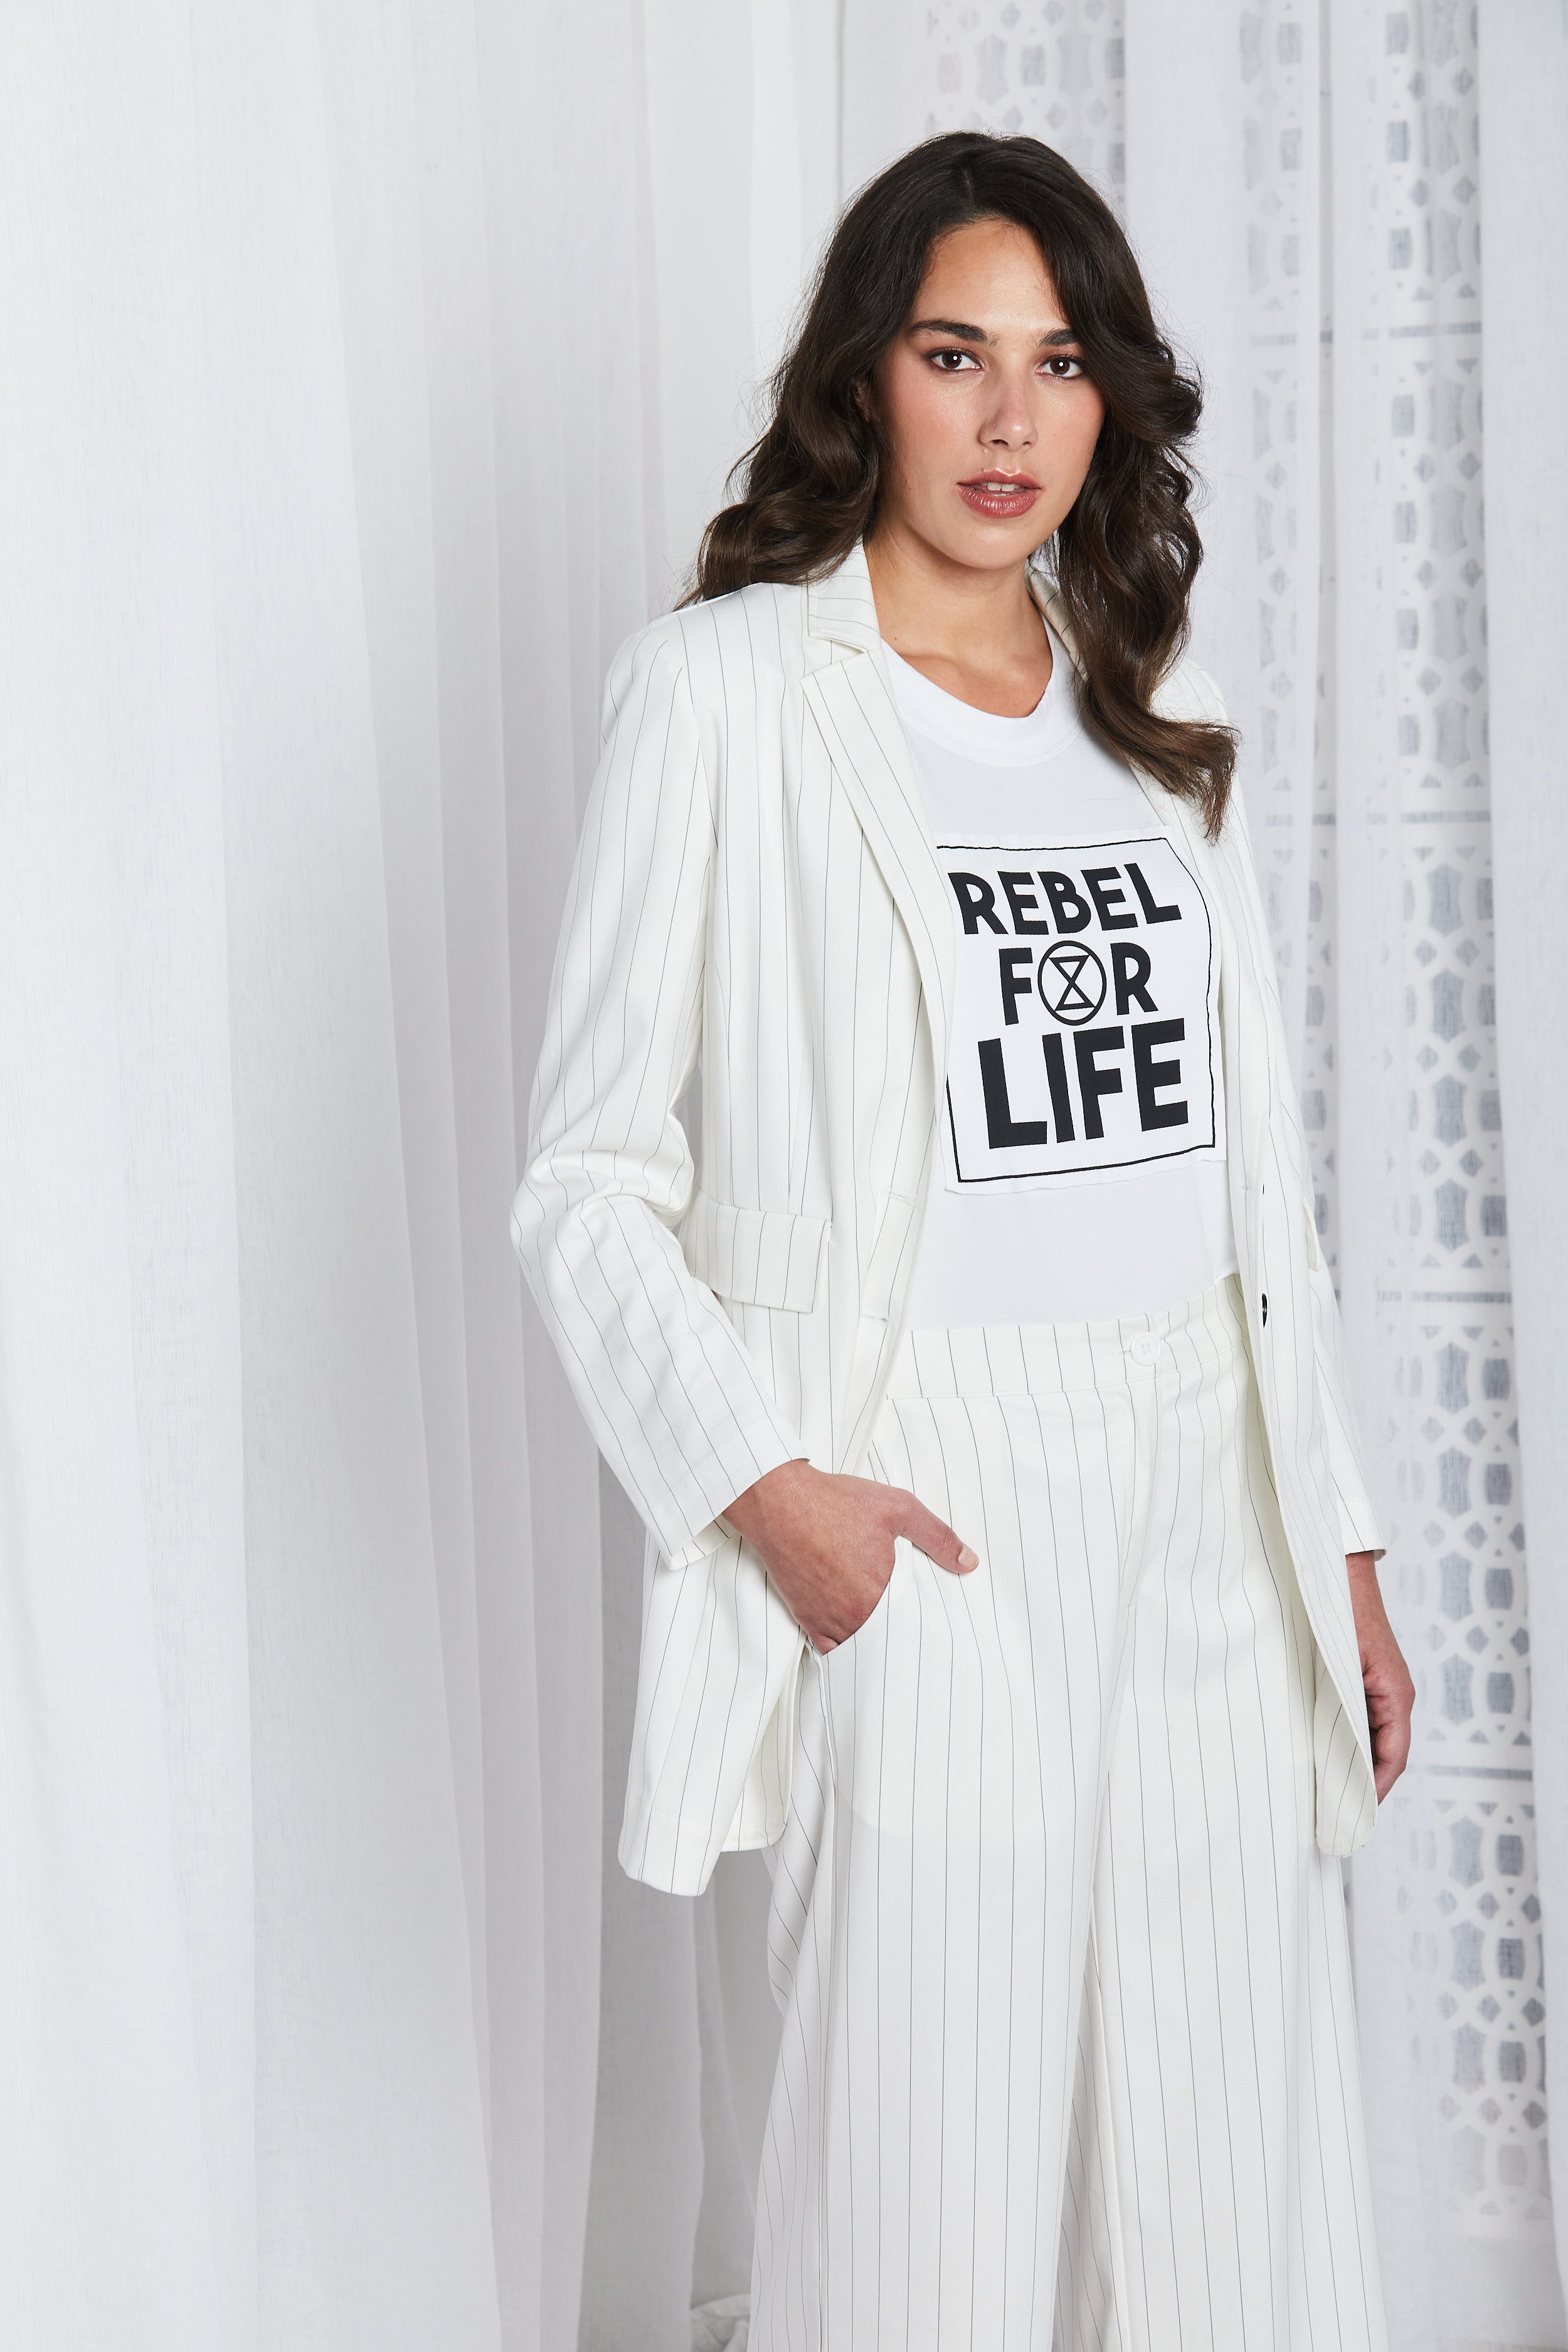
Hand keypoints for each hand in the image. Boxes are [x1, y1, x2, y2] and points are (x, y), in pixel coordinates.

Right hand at [721, 1458, 978, 1651]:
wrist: (779, 1502)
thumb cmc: (836, 1502)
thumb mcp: (898, 1508)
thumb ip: (937, 1537)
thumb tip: (970, 1563)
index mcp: (881, 1593)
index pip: (913, 1627)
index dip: (924, 1628)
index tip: (936, 1629)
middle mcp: (854, 1614)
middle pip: (886, 1642)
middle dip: (900, 1640)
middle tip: (915, 1636)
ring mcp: (827, 1619)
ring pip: (858, 1649)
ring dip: (872, 1646)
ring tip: (888, 1640)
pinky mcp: (805, 1617)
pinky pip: (828, 1649)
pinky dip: (842, 1648)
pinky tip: (854, 1639)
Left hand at [1346, 1551, 1414, 1800]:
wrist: (1337, 1574)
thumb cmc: (1341, 1613)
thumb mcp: (1344, 1665)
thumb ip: (1346, 1707)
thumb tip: (1342, 1753)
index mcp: (1396, 1696)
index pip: (1393, 1757)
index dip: (1377, 1788)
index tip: (1358, 1812)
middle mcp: (1393, 1696)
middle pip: (1385, 1754)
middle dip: (1364, 1784)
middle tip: (1338, 1811)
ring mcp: (1380, 1688)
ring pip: (1371, 1739)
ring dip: (1354, 1764)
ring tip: (1329, 1792)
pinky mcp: (1364, 1680)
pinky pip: (1360, 1720)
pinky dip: (1348, 1742)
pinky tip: (1324, 1753)